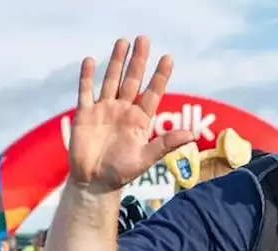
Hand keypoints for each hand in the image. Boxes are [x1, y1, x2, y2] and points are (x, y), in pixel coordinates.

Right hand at [70, 36, 193, 191]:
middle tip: (144, 39)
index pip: (152, 93)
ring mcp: (104, 110)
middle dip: (138, 60)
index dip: (160, 76)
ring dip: (116, 62)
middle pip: (132, 80)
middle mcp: (123, 110)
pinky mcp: (85, 115)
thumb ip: (166, 144)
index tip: (168, 58)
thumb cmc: (121, 173)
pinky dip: (87, 77)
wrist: (94, 183)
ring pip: (111, 80)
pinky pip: (86, 92)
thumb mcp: (146, 159)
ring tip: (123, 42)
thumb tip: (193, 136)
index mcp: (140, 120)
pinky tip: (91, 61)